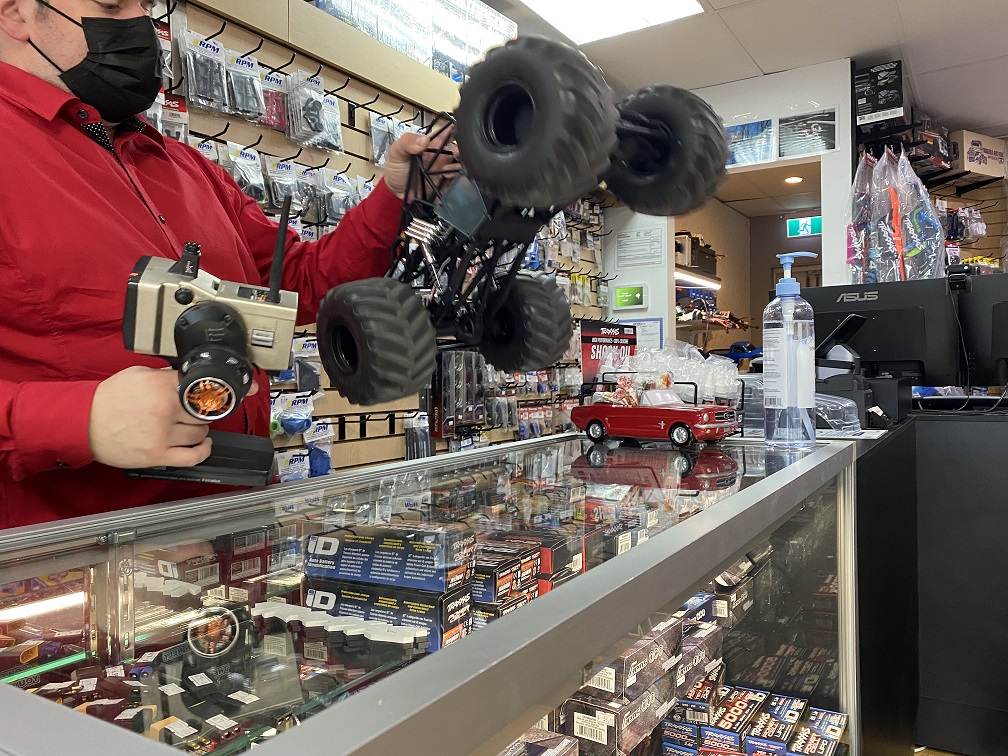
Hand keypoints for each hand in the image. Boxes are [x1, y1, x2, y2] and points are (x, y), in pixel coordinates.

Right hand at [89, 366, 216, 468]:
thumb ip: (163, 375)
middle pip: (201, 412)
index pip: (197, 387)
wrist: (83, 422)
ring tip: (190, 427)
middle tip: (192, 412)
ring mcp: (162, 434)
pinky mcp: (157, 455)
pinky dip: (203, 451)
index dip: (198, 391)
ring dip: (198, 430)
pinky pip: (192, 457)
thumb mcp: (136, 374)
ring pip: (199, 433)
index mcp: (160, 386)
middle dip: (199, 411)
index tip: (199, 395)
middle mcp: (164, 410)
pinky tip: (204, 444)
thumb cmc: (107, 399)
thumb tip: (183, 377)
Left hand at [383, 127, 459, 199]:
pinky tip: (447, 175)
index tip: (456, 130)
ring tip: (448, 166)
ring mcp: (443, 170)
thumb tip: (424, 139)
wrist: (396, 194)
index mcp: (430, 145)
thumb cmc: (396, 170)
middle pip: (457, 147)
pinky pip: (458, 178)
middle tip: (454, 151)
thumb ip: (406, 142)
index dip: (453, 129)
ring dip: (459, 162)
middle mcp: (439, 156)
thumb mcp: (396, 152)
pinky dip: (456, 175)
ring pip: (460, 162)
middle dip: (461, 147)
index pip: (445, 133)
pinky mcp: (446, 183)